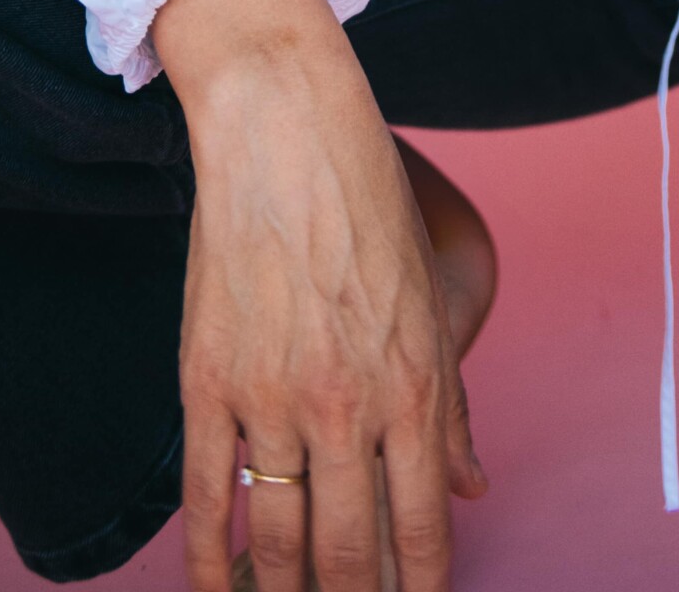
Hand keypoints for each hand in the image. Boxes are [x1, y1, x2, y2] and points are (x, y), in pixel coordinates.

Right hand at [154, 0, 485, 591]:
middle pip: (349, 554)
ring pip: (279, 543)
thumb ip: (448, 404)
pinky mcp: (207, 384)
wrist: (286, 131)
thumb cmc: (369, 205)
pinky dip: (214, 566)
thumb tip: (472, 486)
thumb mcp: (428, 298)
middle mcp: (345, 403)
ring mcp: (270, 398)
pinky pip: (206, 503)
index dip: (421, 588)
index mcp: (412, 381)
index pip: (421, 527)